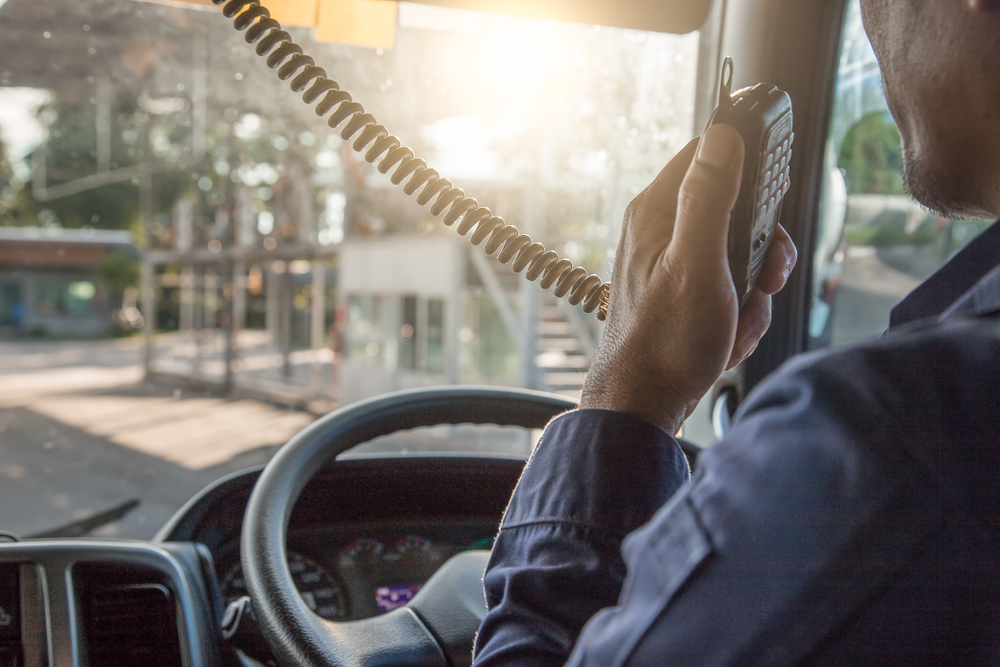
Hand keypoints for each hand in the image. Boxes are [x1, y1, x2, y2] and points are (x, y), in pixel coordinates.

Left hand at [580, 124, 797, 433]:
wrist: (644, 405)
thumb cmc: (664, 341)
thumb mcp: (697, 263)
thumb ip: (709, 198)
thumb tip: (722, 136)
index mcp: (657, 212)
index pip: (708, 155)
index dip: (749, 169)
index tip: (773, 198)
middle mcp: (661, 233)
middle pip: (735, 211)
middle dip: (761, 251)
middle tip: (762, 279)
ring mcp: (673, 266)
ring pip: (740, 256)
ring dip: (752, 293)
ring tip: (736, 319)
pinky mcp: (683, 297)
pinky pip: (731, 291)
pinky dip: (739, 316)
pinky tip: (727, 338)